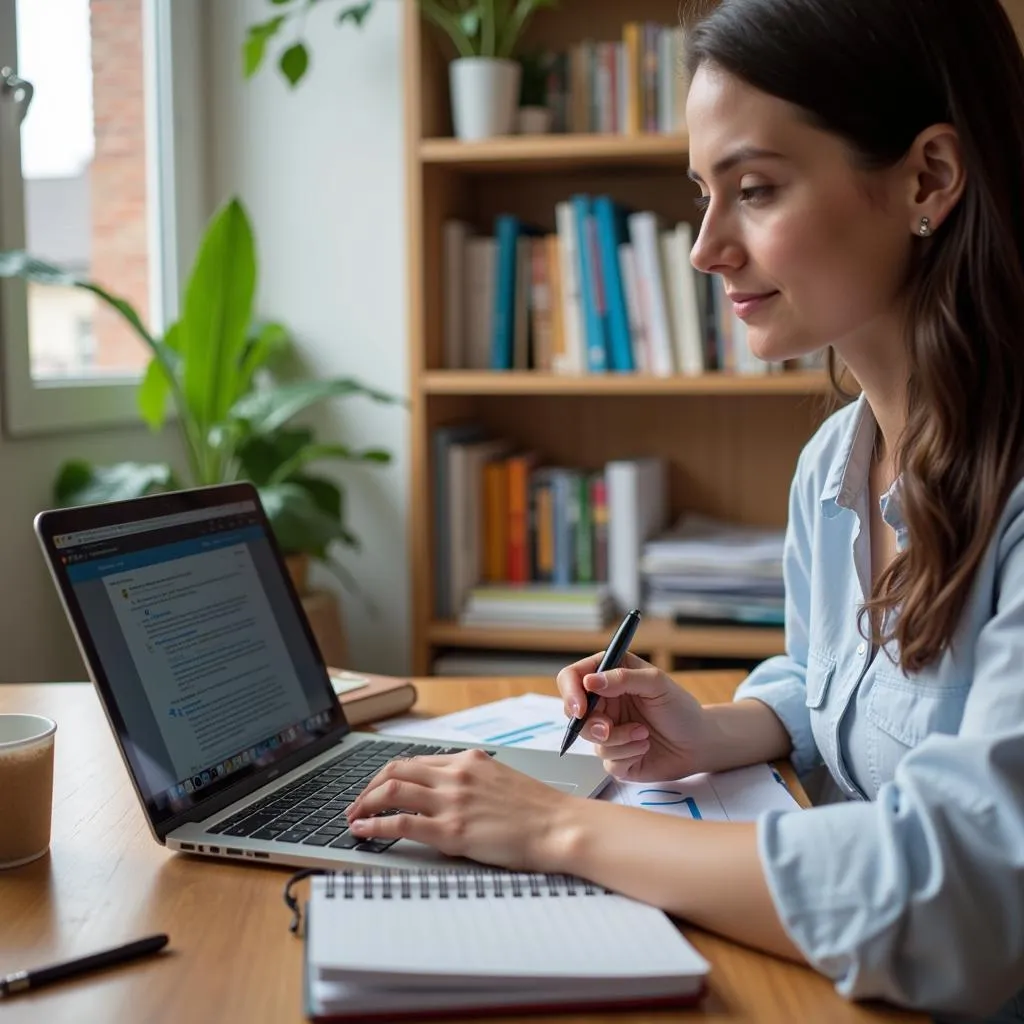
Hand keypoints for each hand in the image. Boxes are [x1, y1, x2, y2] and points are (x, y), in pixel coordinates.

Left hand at [345, 750, 572, 869]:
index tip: (375, 788)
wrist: (560, 826)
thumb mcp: (500, 780)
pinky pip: (400, 823)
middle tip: (355, 803)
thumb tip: (444, 791)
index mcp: (468, 760)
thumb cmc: (538, 810)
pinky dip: (374, 825)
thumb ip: (471, 779)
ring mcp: (452, 801)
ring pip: (391, 790)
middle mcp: (456, 775)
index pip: (415, 761)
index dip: (387, 775)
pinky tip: (362, 831)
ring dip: (364, 803)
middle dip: (367, 787)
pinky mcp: (452, 830)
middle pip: (395, 770)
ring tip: (352, 818)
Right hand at [557, 652, 709, 781]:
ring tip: (644, 734)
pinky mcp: (615, 757)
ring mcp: (608, 730)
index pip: (573, 678)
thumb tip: (590, 681)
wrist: (699, 744)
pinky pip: (607, 761)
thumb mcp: (657, 684)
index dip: (570, 691)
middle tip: (609, 728)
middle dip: (591, 724)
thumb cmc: (681, 709)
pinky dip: (627, 755)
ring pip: (592, 740)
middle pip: (574, 713)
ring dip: (619, 740)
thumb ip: (624, 678)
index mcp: (610, 677)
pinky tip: (645, 747)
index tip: (580, 708)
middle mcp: (604, 703)